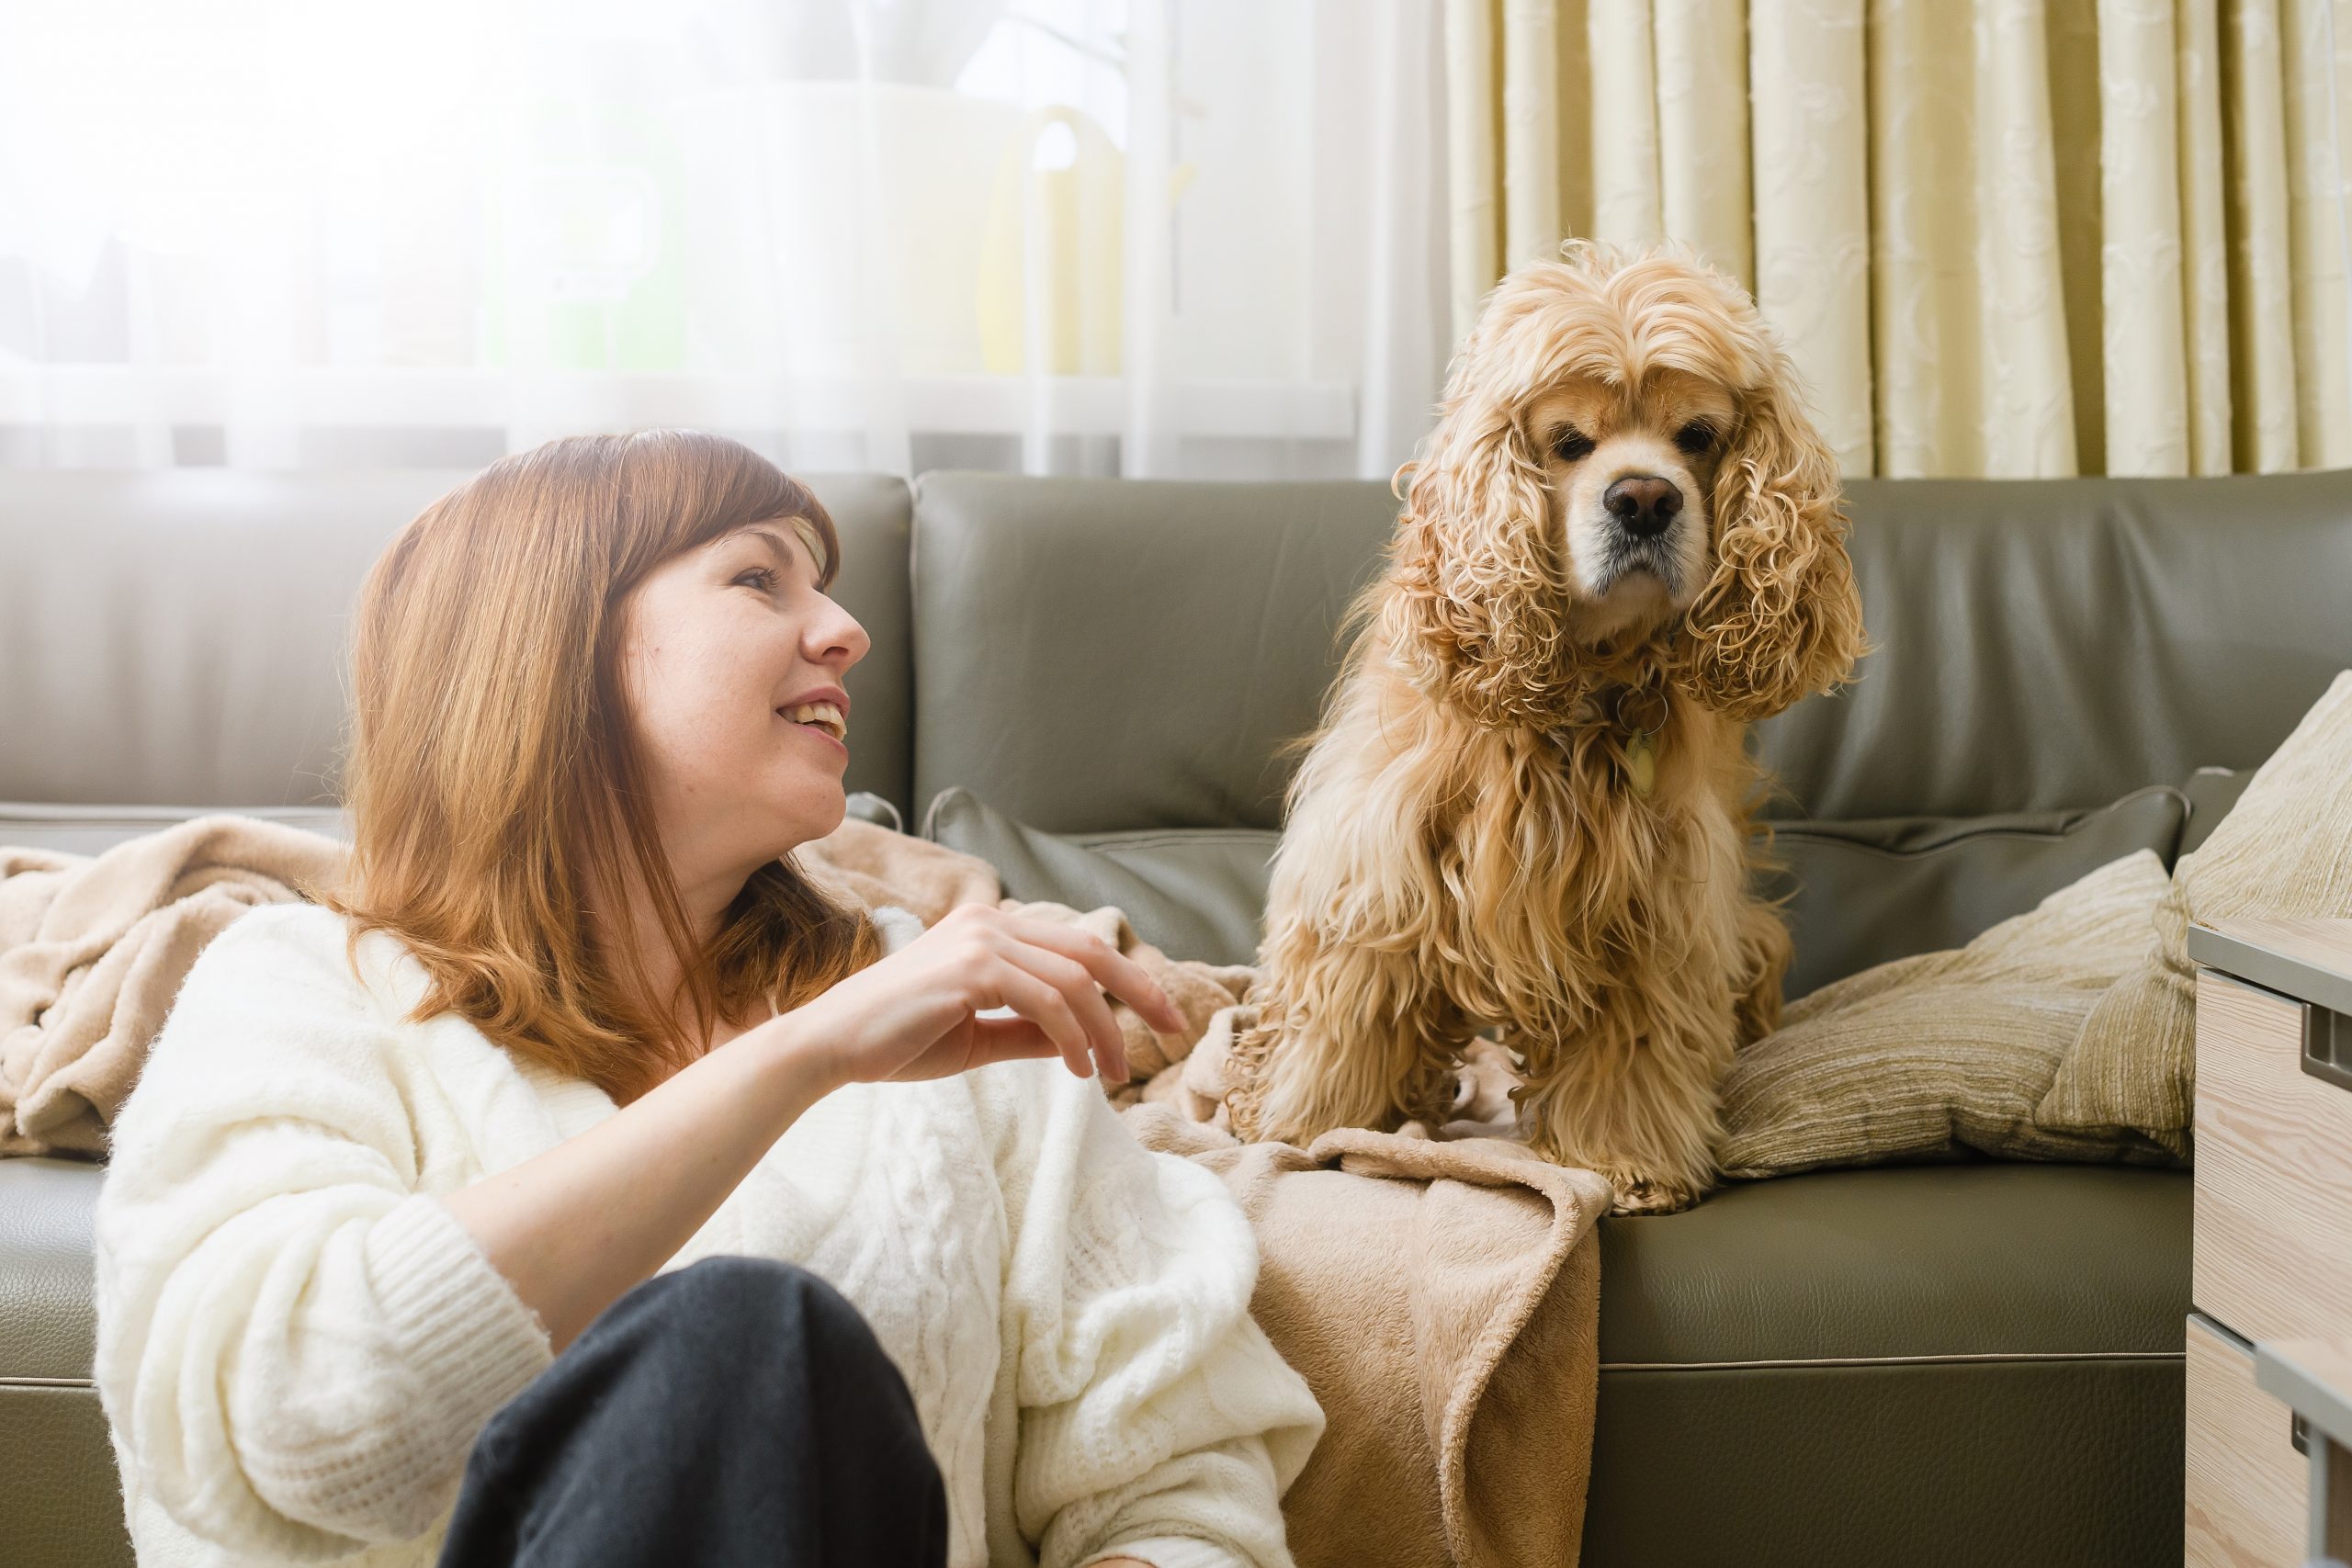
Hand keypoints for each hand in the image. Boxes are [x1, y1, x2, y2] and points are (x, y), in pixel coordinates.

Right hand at [770, 904, 1186, 1090]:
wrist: (830, 1048)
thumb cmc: (896, 1041)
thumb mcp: (979, 1037)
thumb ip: (1030, 1031)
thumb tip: (1083, 1040)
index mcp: (990, 928)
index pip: (1078, 945)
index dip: (1129, 980)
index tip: (1162, 1020)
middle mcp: (990, 921)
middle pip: (1091, 950)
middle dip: (1141, 992)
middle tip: (1175, 1032)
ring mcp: (981, 939)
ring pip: (1075, 980)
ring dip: (1104, 1031)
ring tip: (1111, 1074)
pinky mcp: (972, 967)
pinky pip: (1048, 1002)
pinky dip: (1074, 1038)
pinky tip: (1079, 1070)